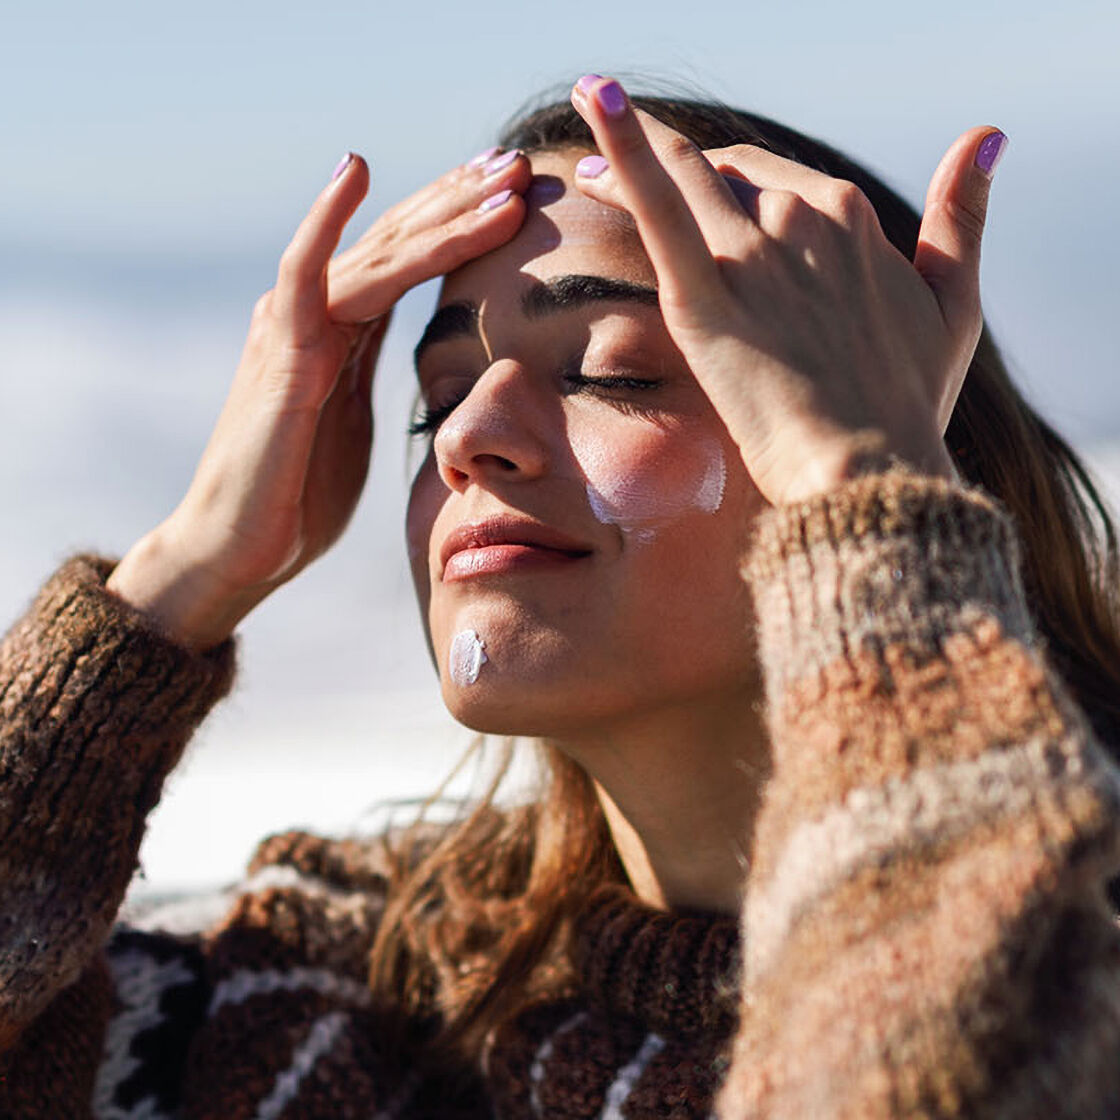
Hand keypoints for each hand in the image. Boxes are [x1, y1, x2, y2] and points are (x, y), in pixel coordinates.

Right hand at [109, 149, 529, 649]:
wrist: (239, 548)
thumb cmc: (297, 494)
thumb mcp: (352, 421)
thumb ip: (373, 375)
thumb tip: (417, 363)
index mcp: (341, 330)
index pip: (408, 260)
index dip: (461, 222)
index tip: (518, 193)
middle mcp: (316, 314)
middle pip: (399, 241)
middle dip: (462, 200)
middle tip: (522, 162)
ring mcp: (294, 328)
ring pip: (377, 254)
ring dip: (441, 213)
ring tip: (500, 177)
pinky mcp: (280, 356)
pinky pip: (303, 275)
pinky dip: (325, 221)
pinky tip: (355, 170)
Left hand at [570, 76, 1005, 505]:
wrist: (867, 468)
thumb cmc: (908, 403)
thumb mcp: (954, 303)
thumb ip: (962, 218)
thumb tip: (986, 136)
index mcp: (850, 217)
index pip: (771, 178)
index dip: (726, 175)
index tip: (693, 183)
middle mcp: (801, 218)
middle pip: (721, 172)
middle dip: (670, 158)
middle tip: (611, 160)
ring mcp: (752, 253)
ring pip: (682, 175)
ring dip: (630, 142)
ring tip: (590, 112)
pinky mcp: (704, 296)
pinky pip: (656, 205)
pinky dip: (623, 146)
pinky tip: (594, 97)